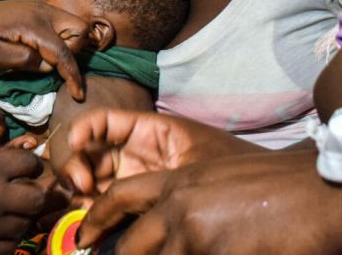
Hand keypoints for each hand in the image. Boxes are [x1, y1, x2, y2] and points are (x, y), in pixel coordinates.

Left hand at [0, 0, 89, 99]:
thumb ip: (28, 62)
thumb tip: (50, 67)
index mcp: (33, 25)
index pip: (63, 52)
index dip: (72, 75)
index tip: (77, 95)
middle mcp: (42, 11)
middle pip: (80, 29)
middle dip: (74, 51)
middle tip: (53, 65)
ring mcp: (41, 7)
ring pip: (73, 23)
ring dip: (69, 43)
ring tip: (47, 57)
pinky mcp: (38, 8)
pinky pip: (61, 21)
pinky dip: (61, 35)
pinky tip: (44, 48)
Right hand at [0, 150, 46, 254]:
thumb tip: (10, 165)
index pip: (29, 164)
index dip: (29, 164)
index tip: (25, 168)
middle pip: (36, 198)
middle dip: (31, 193)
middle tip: (21, 192)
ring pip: (25, 223)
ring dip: (18, 216)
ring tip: (5, 212)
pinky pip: (10, 246)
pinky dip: (7, 238)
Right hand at [62, 108, 263, 195]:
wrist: (266, 198)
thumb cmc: (233, 168)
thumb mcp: (194, 162)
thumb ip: (159, 173)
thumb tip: (124, 184)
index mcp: (147, 131)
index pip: (102, 122)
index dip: (83, 128)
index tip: (76, 143)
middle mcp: (134, 153)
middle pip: (88, 151)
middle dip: (76, 164)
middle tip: (83, 185)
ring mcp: (133, 178)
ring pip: (90, 178)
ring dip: (79, 189)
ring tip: (85, 205)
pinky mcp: (137, 204)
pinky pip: (105, 203)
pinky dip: (92, 210)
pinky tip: (92, 219)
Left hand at [75, 150, 341, 253]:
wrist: (315, 195)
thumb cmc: (273, 186)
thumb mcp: (215, 179)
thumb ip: (185, 200)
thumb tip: (165, 226)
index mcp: (177, 182)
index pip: (120, 196)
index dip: (97, 219)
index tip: (83, 238)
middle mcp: (178, 207)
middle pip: (133, 246)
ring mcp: (196, 235)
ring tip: (202, 250)